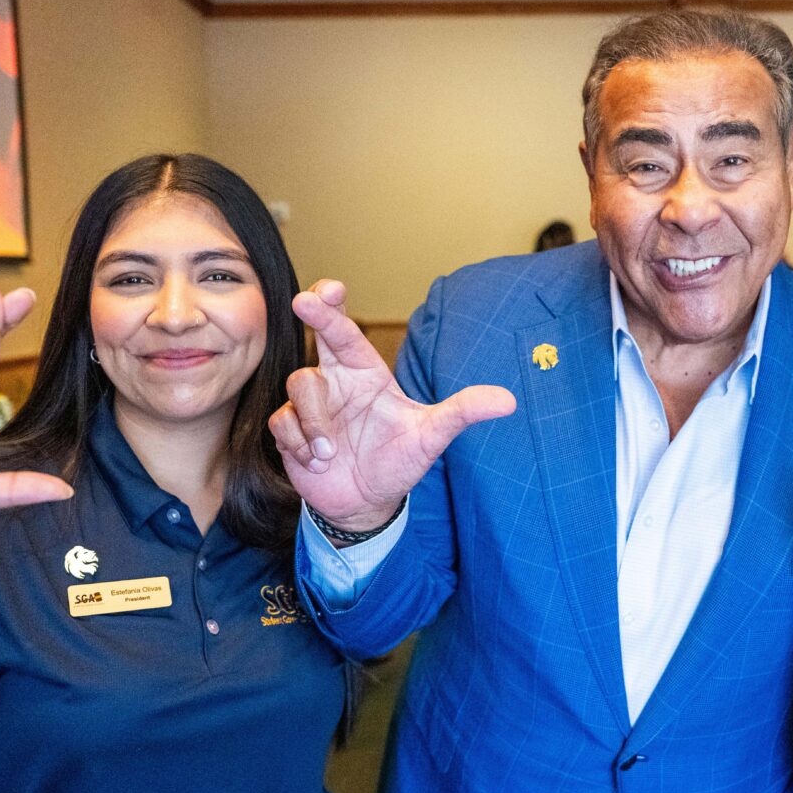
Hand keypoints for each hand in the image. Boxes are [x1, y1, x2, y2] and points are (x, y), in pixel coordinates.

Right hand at [268, 280, 515, 530]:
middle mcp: (337, 382)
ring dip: (315, 422)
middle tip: (304, 301)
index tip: (330, 290)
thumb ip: (463, 412)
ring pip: (299, 387)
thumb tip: (509, 400)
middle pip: (317, 337)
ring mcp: (312, 406)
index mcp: (366, 373)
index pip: (348, 332)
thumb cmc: (398, 461)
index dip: (335, 307)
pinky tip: (317, 462)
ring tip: (330, 452)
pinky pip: (283, 423)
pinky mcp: (290, 431)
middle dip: (312, 314)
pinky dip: (299, 444)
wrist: (367, 502)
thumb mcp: (431, 436)